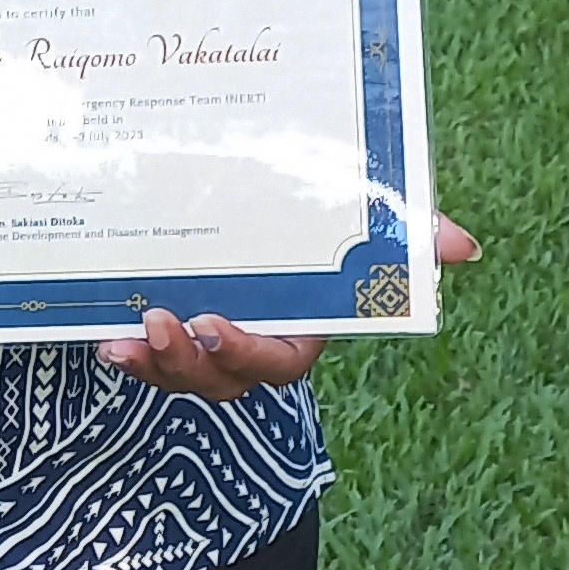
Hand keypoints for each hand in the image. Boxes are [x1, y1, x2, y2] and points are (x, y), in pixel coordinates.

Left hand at [98, 213, 482, 401]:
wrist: (243, 191)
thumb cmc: (315, 213)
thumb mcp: (355, 215)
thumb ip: (405, 230)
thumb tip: (466, 246)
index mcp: (296, 324)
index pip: (278, 359)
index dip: (246, 352)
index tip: (212, 323)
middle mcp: (247, 340)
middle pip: (221, 377)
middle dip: (191, 364)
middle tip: (164, 323)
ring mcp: (201, 338)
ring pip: (178, 372)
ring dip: (154, 361)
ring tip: (125, 334)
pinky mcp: (161, 322)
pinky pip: (144, 352)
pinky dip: (126, 348)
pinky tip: (102, 333)